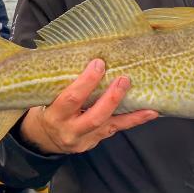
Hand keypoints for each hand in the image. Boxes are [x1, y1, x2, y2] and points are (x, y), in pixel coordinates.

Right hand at [19, 59, 157, 153]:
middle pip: (94, 116)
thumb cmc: (49, 107)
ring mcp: (83, 139)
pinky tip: (149, 113)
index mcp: (54, 114)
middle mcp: (69, 130)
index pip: (71, 98)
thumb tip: (84, 50)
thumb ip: (63, 80)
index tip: (98, 63)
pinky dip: (134, 120)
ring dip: (131, 114)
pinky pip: (115, 130)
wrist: (44, 137)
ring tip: (149, 104)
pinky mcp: (94, 143)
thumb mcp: (47, 95)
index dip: (86, 81)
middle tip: (124, 79)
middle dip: (111, 98)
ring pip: (108, 126)